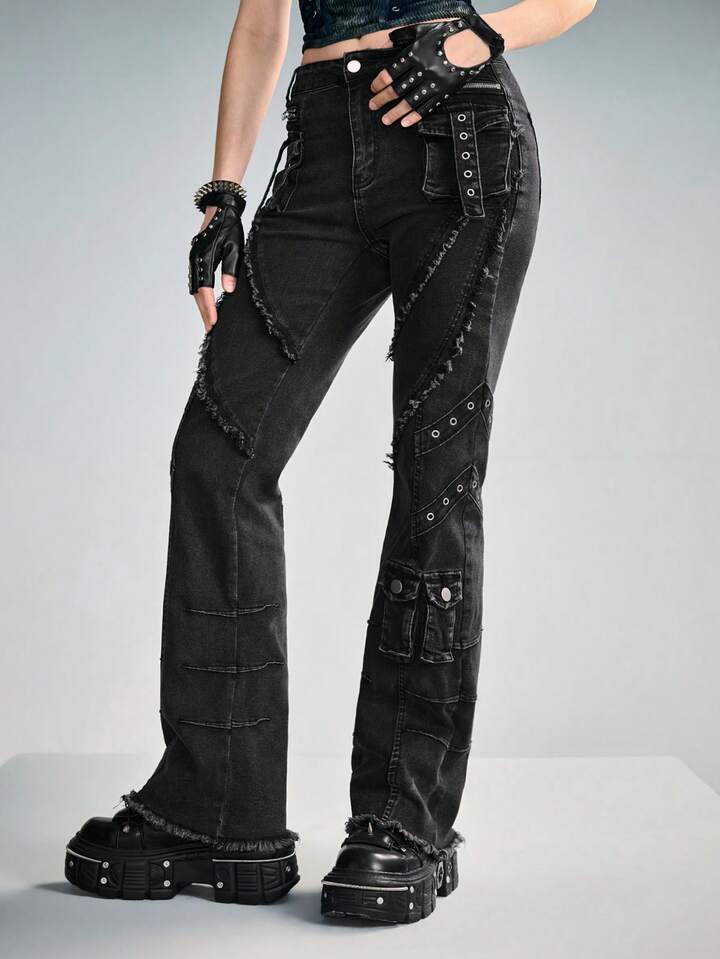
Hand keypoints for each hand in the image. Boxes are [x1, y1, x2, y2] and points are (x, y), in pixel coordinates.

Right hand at [188, 193, 244, 330]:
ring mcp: (194, 259)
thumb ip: (232, 270)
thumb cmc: (230, 226)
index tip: (213, 323)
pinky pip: (196, 281)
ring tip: (209, 320)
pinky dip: (200, 295)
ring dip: (201, 305)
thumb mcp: (236, 248)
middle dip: (204, 312)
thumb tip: (229, 290)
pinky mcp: (196, 258)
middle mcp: (195, 260)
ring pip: (195, 288)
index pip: (205, 290)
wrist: (221, 207)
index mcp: (204, 258)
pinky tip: (206, 303)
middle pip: (197, 293)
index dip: (209, 308)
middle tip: (210, 329)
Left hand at [369, 20, 491, 126]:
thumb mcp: (423, 30)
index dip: (379, 82)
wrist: (474, 41)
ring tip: (385, 120)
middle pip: (397, 89)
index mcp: (415, 53)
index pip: (391, 72)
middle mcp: (422, 69)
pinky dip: (414, 116)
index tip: (373, 88)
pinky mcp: (444, 92)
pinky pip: (426, 107)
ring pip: (409, 102)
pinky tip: (404, 122)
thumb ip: (404, 36)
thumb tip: (387, 42)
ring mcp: (433, 82)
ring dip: (395, 112)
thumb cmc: (447, 34)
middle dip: (382, 99)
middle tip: (373, 106)